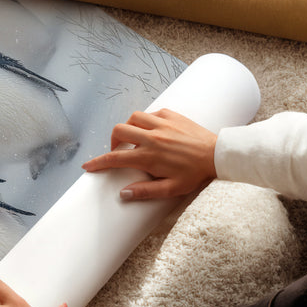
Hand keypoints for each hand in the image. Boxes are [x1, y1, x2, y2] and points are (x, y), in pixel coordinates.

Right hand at [82, 108, 217, 200]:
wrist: (218, 155)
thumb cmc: (195, 174)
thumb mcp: (171, 189)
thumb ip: (146, 191)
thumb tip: (123, 194)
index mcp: (149, 156)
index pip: (115, 158)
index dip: (98, 162)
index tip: (88, 166)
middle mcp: (152, 137)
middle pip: (119, 131)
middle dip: (113, 141)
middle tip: (119, 151)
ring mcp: (162, 124)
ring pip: (133, 118)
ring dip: (129, 128)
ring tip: (134, 139)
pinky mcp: (172, 115)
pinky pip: (151, 113)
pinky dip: (146, 120)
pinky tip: (152, 130)